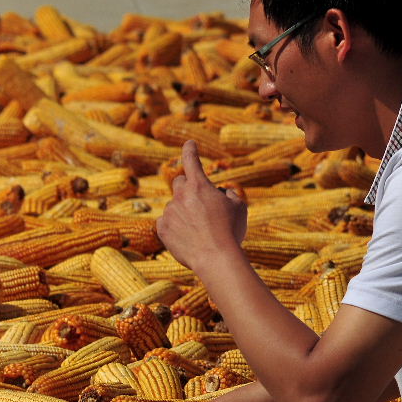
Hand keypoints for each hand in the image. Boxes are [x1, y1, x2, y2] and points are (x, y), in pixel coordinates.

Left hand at [157, 141, 247, 269]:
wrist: (215, 258)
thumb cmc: (231, 231)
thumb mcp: (239, 207)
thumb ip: (228, 194)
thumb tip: (219, 194)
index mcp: (199, 186)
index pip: (191, 160)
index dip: (190, 150)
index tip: (189, 144)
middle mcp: (181, 195)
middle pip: (180, 183)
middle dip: (188, 189)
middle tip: (200, 204)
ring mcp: (169, 212)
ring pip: (175, 206)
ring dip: (184, 212)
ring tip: (200, 231)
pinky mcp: (162, 229)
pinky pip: (166, 222)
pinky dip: (175, 227)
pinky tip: (188, 238)